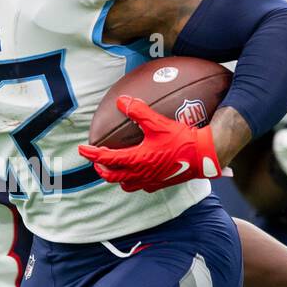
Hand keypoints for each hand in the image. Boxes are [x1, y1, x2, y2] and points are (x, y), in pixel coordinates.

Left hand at [78, 96, 223, 192]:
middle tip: (96, 160)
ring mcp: (151, 181)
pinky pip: (141, 186)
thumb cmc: (182, 139)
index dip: (92, 154)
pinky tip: (138, 171)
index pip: (107, 159)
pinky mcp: (160, 184)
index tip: (82, 149)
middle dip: (101, 169)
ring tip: (114, 167)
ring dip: (116, 176)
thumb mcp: (158, 123)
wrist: (204, 155)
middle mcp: (141, 174)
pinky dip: (133, 180)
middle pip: (112, 176)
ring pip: (126, 184)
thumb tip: (121, 101)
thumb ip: (138, 111)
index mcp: (137, 159)